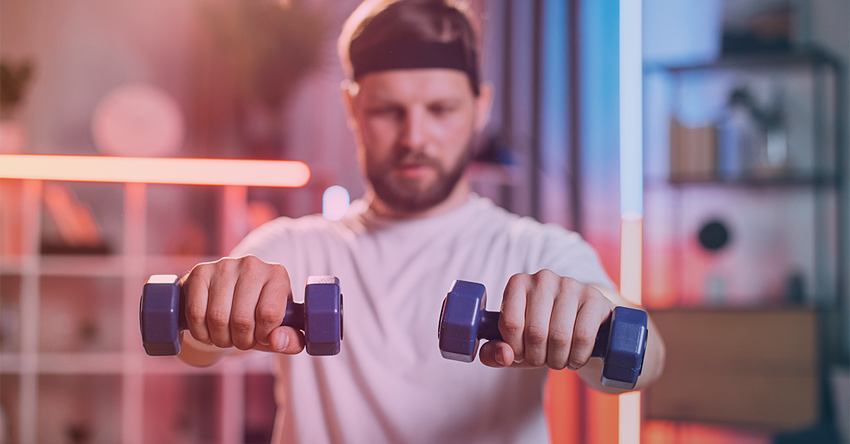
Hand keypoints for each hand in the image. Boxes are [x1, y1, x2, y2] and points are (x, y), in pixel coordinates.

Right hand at [181, 255, 304, 353]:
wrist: (227, 296)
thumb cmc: (258, 314)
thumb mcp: (280, 328)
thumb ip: (290, 340)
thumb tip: (277, 341)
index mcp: (278, 275)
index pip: (270, 314)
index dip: (263, 336)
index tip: (261, 336)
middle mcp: (252, 264)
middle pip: (242, 320)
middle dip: (241, 341)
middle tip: (241, 340)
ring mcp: (224, 265)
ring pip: (218, 318)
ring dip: (220, 338)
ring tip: (226, 336)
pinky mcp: (200, 272)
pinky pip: (196, 313)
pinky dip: (200, 332)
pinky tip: (208, 330)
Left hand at [478, 269, 613, 369]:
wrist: (581, 320)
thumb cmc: (542, 332)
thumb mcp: (515, 343)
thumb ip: (494, 352)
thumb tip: (504, 355)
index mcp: (518, 283)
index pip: (511, 323)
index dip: (515, 349)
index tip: (521, 354)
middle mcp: (543, 278)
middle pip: (535, 333)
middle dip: (538, 358)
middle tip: (543, 360)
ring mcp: (570, 285)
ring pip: (560, 337)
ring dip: (558, 360)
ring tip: (558, 359)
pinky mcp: (594, 297)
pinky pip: (583, 337)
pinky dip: (577, 357)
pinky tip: (575, 357)